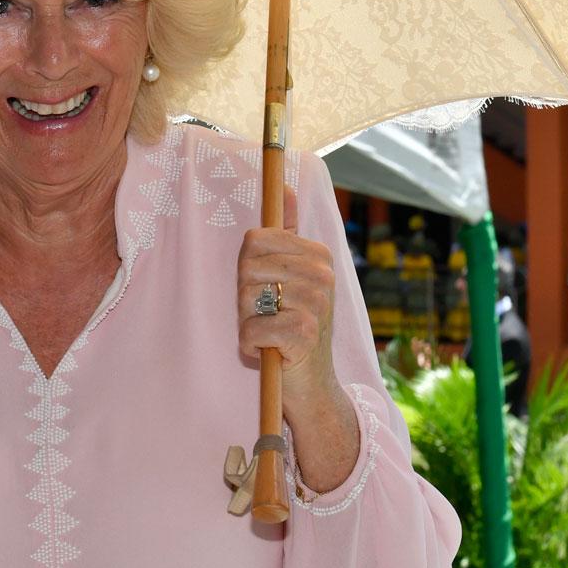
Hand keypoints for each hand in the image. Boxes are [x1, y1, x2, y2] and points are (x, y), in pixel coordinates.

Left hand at [235, 185, 338, 404]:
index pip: (254, 241)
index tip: (266, 288)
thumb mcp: (292, 275)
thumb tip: (285, 185)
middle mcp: (322, 274)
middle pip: (246, 268)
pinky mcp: (304, 333)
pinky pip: (252, 330)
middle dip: (245, 298)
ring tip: (270, 332)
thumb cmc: (293, 324)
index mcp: (317, 254)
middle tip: (267, 315)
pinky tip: (270, 350)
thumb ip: (287, 231)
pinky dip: (251, 345)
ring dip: (248, 322)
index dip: (247, 269)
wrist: (312, 383)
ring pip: (246, 298)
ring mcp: (316, 303)